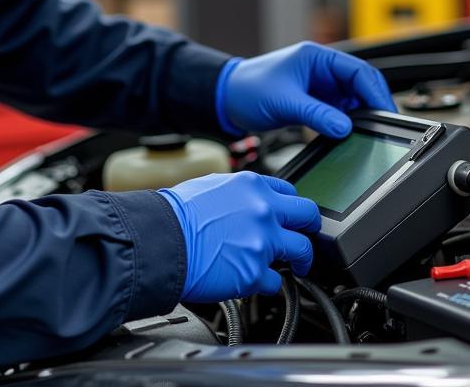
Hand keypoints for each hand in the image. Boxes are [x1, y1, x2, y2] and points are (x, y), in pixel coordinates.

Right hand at [160, 171, 319, 301]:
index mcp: (252, 186)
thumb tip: (248, 202)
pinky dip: (268, 284)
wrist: (160, 239)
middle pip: (308, 216)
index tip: (291, 216)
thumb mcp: (212, 186)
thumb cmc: (176, 214)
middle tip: (305, 238)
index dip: (291, 207)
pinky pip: (276, 282)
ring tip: (294, 267)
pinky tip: (256, 281)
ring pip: (302, 251)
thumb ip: (239, 194)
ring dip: (299, 260)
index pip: (290, 192)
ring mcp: (262, 242)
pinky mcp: (255, 273)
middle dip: (309, 228)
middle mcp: (263, 210)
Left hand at [218, 41, 394, 137]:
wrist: (228, 98)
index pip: (358, 71)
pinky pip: (340, 112)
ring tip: (368, 134)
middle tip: (384, 127)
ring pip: (352, 100)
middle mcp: (322, 69)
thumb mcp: (285, 101)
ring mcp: (320, 86)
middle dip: (372, 104)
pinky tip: (350, 136)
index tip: (385, 112)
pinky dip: (347, 123)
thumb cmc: (249, 87)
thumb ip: (316, 115)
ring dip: (360, 116)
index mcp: (317, 57)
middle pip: (360, 85)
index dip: (374, 92)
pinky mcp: (315, 102)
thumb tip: (345, 128)